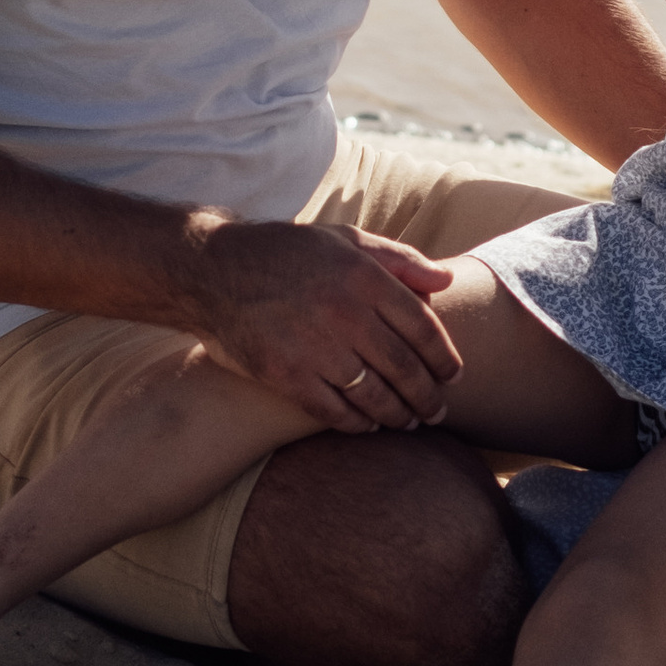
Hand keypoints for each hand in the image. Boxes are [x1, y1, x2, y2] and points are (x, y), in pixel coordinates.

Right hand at [190, 216, 460, 432]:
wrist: (212, 271)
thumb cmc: (287, 253)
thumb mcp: (345, 241)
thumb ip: (399, 260)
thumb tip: (448, 282)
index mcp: (363, 275)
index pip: (423, 327)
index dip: (444, 357)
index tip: (453, 375)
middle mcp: (343, 311)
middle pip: (404, 368)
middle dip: (428, 396)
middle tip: (438, 412)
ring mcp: (314, 346)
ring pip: (374, 395)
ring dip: (398, 415)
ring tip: (408, 423)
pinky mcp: (286, 375)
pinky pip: (334, 411)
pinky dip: (357, 423)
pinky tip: (367, 425)